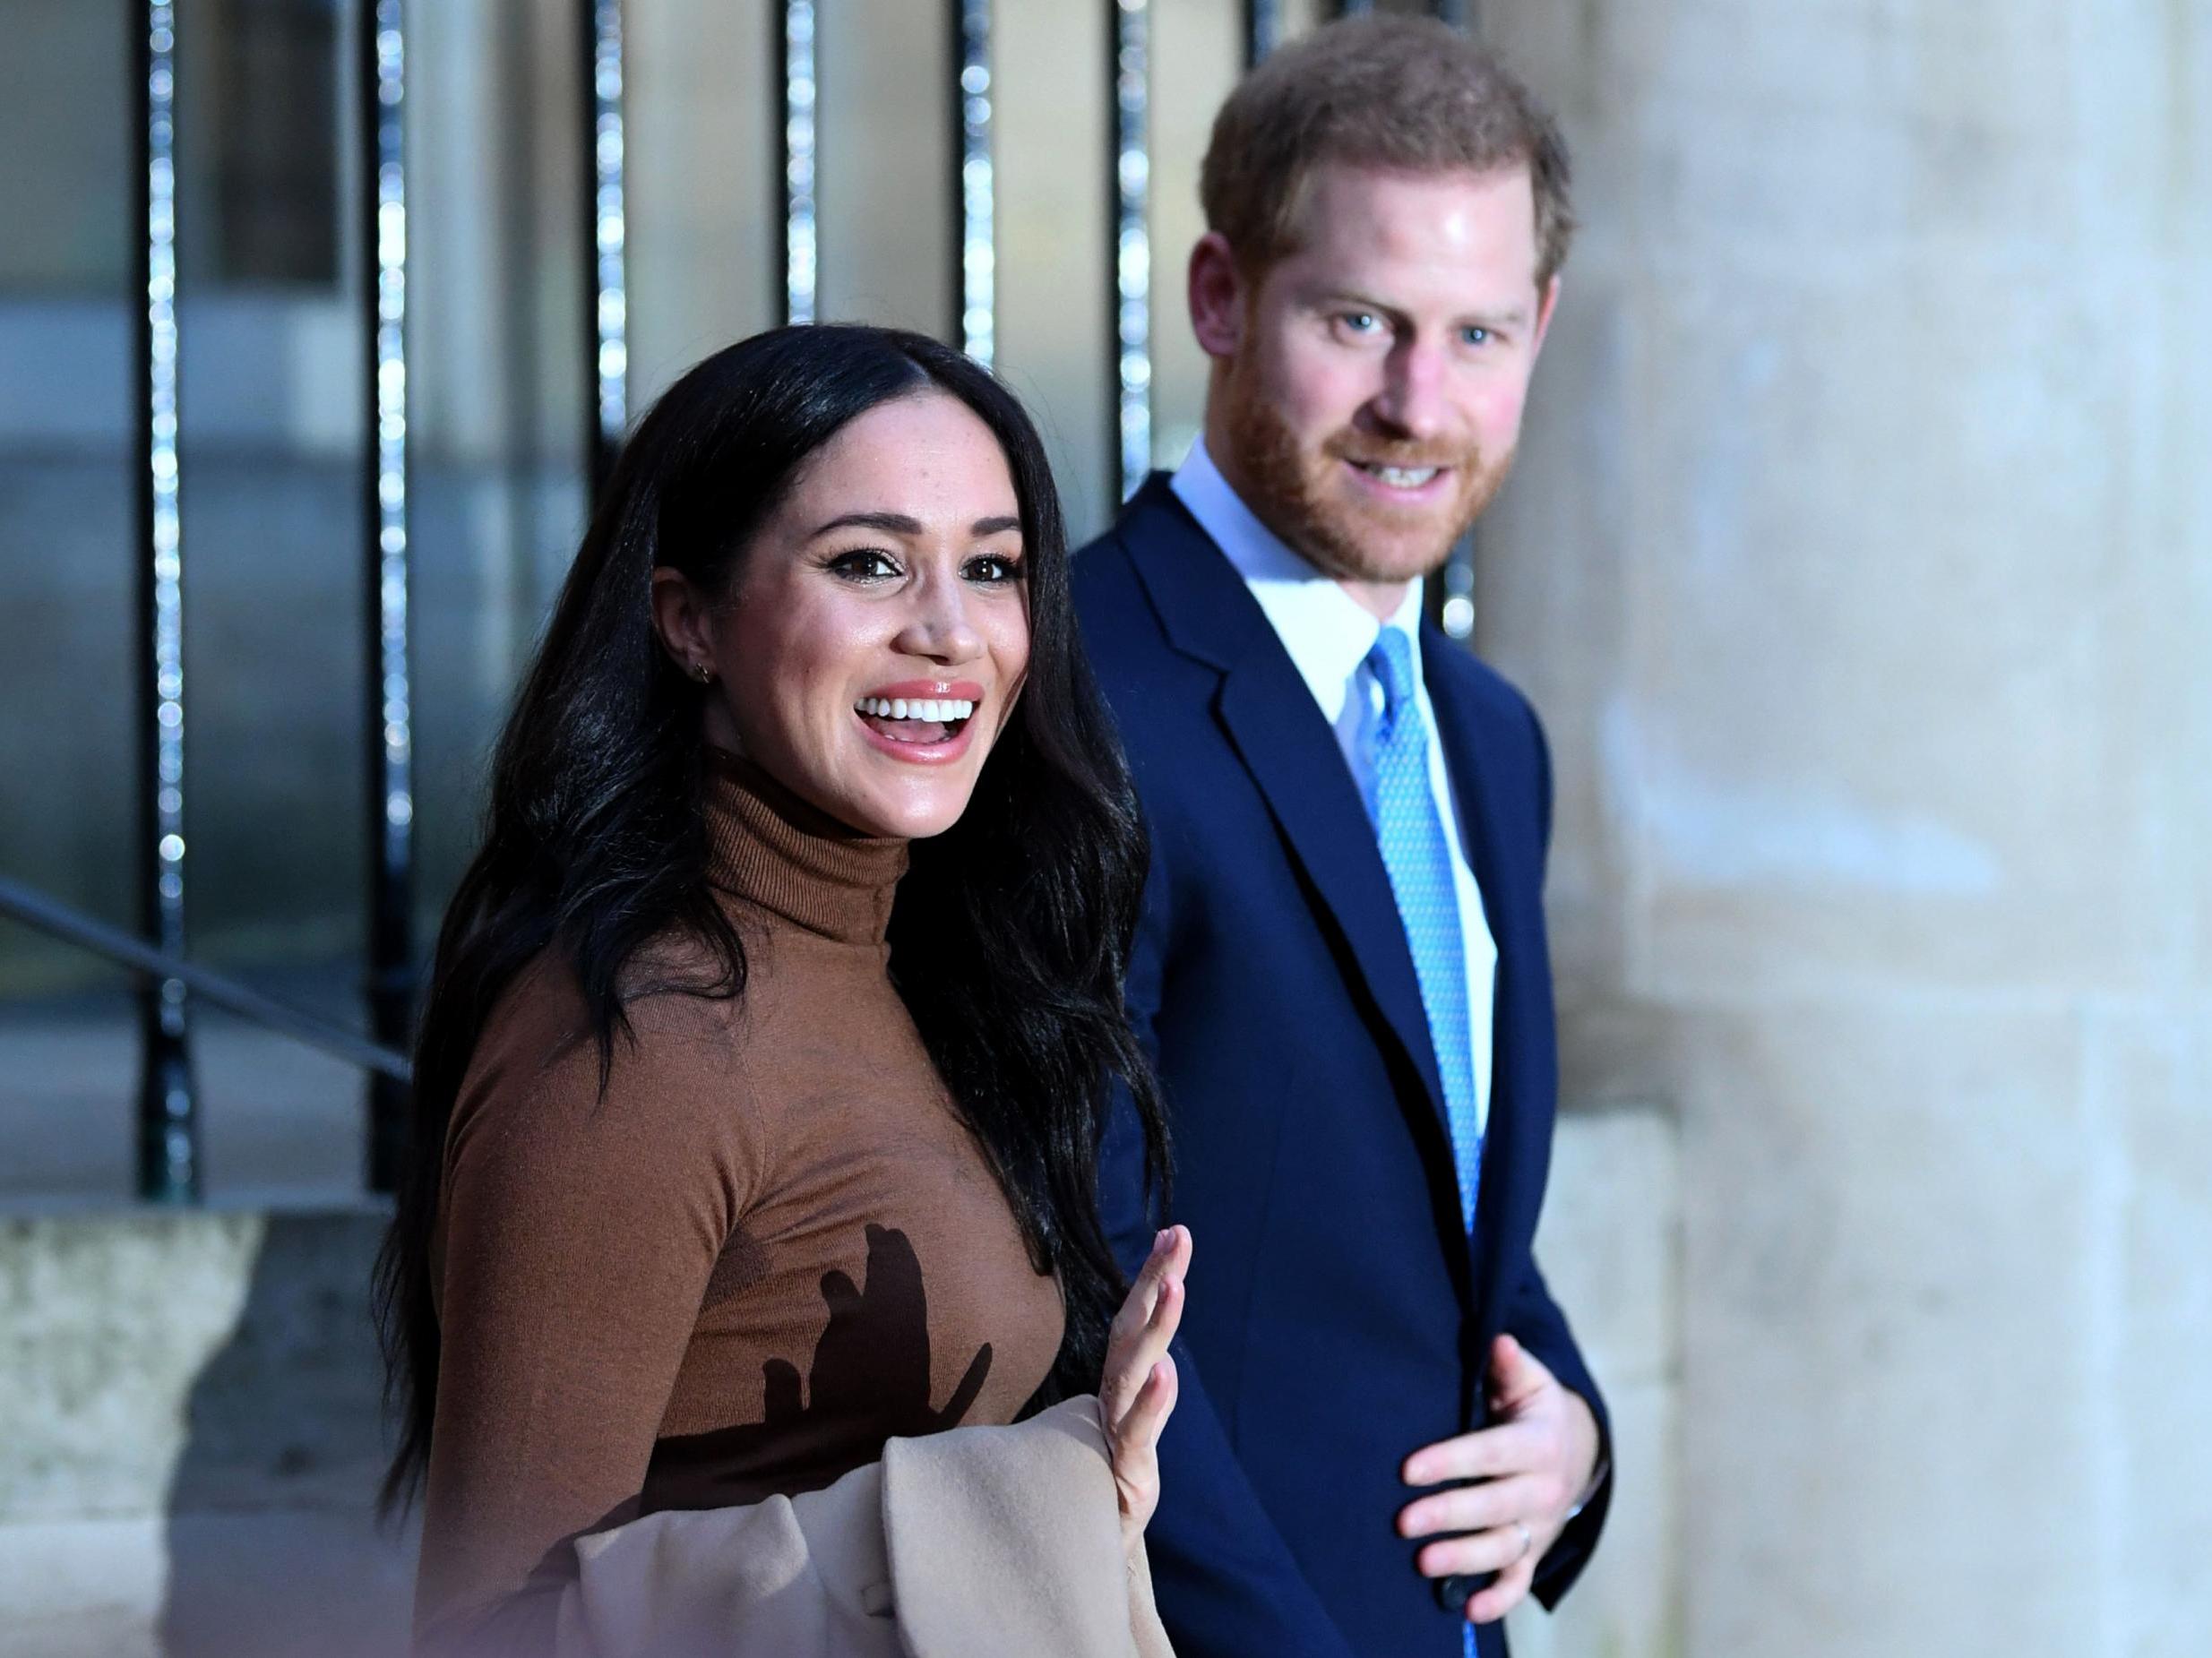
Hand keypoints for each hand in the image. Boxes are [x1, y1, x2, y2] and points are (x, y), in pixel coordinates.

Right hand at [1099, 1224, 1190, 1550]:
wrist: (1097, 1544)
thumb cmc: (1115, 1475)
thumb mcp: (1138, 1421)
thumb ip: (1149, 1386)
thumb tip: (1165, 1351)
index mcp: (1120, 1381)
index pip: (1136, 1318)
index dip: (1154, 1275)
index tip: (1176, 1232)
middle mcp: (1115, 1395)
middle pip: (1133, 1328)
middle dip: (1156, 1280)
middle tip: (1177, 1237)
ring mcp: (1117, 1427)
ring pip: (1134, 1368)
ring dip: (1156, 1325)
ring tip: (1176, 1285)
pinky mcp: (1124, 1466)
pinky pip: (1137, 1429)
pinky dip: (1153, 1402)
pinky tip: (1168, 1373)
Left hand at [1396, 1334, 1600, 1624]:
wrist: (1576, 1450)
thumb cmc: (1534, 1410)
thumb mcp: (1529, 1381)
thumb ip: (1510, 1364)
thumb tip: (1500, 1341)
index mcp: (1538, 1443)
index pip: (1490, 1454)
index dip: (1450, 1461)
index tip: (1409, 1469)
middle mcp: (1542, 1489)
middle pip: (1494, 1506)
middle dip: (1449, 1515)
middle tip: (1403, 1522)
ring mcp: (1539, 1525)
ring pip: (1502, 1548)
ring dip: (1464, 1559)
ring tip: (1424, 1563)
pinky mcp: (1534, 1551)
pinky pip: (1519, 1581)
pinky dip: (1498, 1599)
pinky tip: (1469, 1610)